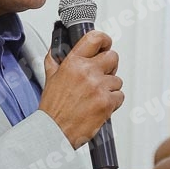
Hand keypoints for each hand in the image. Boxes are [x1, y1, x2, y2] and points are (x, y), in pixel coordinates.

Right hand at [39, 31, 123, 148]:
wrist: (55, 130)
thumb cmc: (53, 108)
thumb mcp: (50, 78)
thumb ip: (55, 60)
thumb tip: (57, 49)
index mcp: (73, 63)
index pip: (95, 38)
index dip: (104, 40)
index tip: (105, 44)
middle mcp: (87, 72)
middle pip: (113, 57)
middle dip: (109, 67)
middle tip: (101, 75)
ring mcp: (99, 87)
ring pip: (117, 80)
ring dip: (110, 88)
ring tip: (95, 96)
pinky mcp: (107, 102)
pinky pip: (119, 96)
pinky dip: (112, 101)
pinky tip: (99, 105)